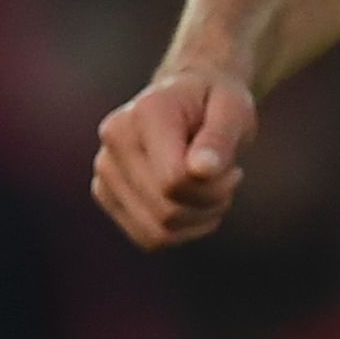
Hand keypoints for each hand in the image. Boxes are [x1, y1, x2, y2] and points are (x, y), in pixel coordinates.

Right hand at [92, 70, 258, 248]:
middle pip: (167, 210)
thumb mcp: (234, 110)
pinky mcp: (105, 193)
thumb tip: (201, 170)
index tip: (233, 169)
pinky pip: (149, 238)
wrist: (190, 100)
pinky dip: (181, 231)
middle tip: (229, 178)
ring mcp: (105, 168)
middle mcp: (114, 139)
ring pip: (158, 231)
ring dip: (198, 219)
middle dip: (210, 203)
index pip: (174, 179)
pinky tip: (196, 205)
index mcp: (145, 112)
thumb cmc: (216, 104)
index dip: (213, 187)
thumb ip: (219, 139)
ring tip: (212, 189)